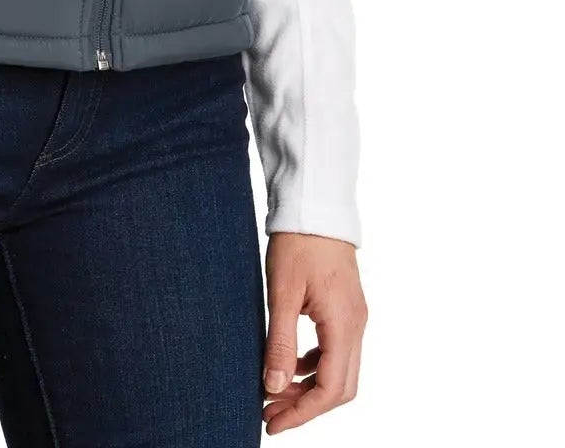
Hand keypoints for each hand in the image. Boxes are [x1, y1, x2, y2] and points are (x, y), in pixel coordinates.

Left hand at [261, 232, 367, 431]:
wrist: (315, 205)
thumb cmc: (297, 243)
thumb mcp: (282, 292)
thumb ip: (280, 342)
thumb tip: (274, 388)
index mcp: (343, 324)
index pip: (330, 389)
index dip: (302, 412)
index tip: (272, 421)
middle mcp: (356, 326)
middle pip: (340, 388)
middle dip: (307, 407)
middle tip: (271, 413)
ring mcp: (355, 318)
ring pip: (340, 371)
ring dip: (310, 388)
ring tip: (275, 393)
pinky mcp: (347, 309)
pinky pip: (337, 351)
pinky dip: (315, 366)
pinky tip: (291, 364)